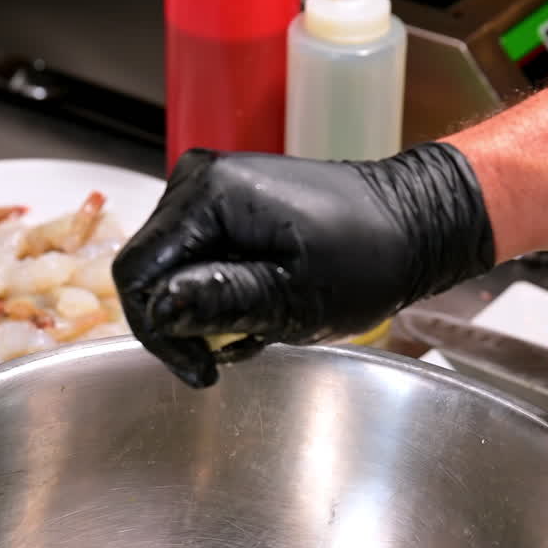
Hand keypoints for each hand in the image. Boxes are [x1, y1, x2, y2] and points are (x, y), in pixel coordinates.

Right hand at [112, 145, 493, 386]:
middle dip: (186, 322)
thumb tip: (160, 310)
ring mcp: (209, 188)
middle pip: (149, 273)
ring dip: (206, 311)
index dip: (156, 331)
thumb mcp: (294, 297)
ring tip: (260, 324)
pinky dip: (220, 292)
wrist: (411, 225)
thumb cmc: (367, 258)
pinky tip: (260, 303)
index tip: (200, 368)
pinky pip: (195, 259)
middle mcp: (196, 179)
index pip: (135, 274)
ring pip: (171, 272)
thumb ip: (221, 301)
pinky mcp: (224, 203)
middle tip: (241, 345)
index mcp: (208, 194)